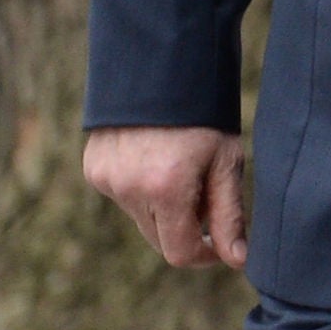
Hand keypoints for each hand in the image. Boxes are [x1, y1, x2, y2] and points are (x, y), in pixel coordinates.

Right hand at [83, 125, 248, 270]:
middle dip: (186, 230)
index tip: (223, 245)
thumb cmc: (205, 114)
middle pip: (158, 238)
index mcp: (165, 188)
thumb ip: (229, 215)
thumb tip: (238, 260)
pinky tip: (158, 157)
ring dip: (164, 208)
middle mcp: (127, 188)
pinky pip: (123, 195)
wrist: (161, 68)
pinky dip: (143, 189)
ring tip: (183, 167)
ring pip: (141, 217)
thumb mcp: (226, 161)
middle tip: (209, 197)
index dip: (204, 255)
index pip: (179, 252)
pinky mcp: (92, 168)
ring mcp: (104, 179)